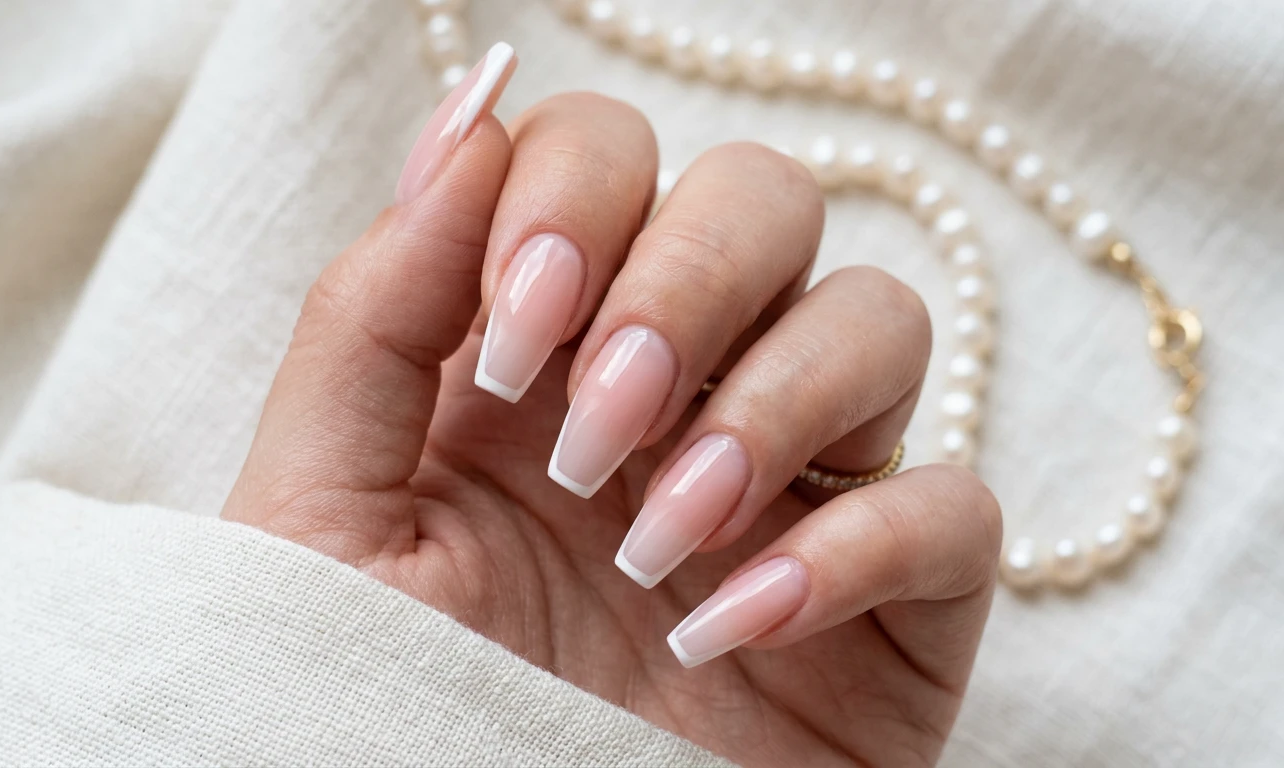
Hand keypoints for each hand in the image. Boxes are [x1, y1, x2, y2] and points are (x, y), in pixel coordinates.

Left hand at [224, 46, 1000, 766]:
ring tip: (657, 533)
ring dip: (773, 399)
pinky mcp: (897, 600)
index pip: (609, 155)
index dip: (575, 198)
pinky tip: (736, 623)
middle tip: (594, 426)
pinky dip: (859, 545)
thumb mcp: (327, 510)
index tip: (514, 335)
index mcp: (546, 349)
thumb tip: (472, 111)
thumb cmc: (386, 710)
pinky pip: (957, 506)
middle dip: (684, 283)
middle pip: (765, 197)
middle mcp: (683, 390)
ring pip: (880, 316)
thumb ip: (375, 312)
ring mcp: (801, 484)